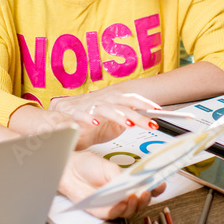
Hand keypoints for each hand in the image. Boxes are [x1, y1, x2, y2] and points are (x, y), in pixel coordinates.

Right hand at [48, 89, 162, 147]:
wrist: (63, 121)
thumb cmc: (90, 124)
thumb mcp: (114, 124)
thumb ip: (127, 120)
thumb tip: (148, 120)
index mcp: (113, 101)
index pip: (132, 99)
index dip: (146, 103)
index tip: (160, 111)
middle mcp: (102, 101)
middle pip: (123, 103)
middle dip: (139, 113)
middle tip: (152, 123)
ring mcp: (89, 106)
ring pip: (106, 108)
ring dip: (118, 115)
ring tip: (130, 124)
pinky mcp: (74, 114)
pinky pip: (81, 115)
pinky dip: (89, 118)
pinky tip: (96, 123)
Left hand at [59, 151, 165, 220]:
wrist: (70, 169)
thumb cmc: (88, 166)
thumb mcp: (110, 168)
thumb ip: (124, 177)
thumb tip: (138, 182)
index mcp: (128, 183)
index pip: (147, 188)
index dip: (156, 188)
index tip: (160, 185)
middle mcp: (122, 195)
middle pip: (140, 203)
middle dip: (145, 199)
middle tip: (145, 192)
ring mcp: (113, 204)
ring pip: (128, 211)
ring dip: (133, 205)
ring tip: (133, 197)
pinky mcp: (101, 211)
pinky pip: (112, 214)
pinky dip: (118, 210)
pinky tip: (120, 204)